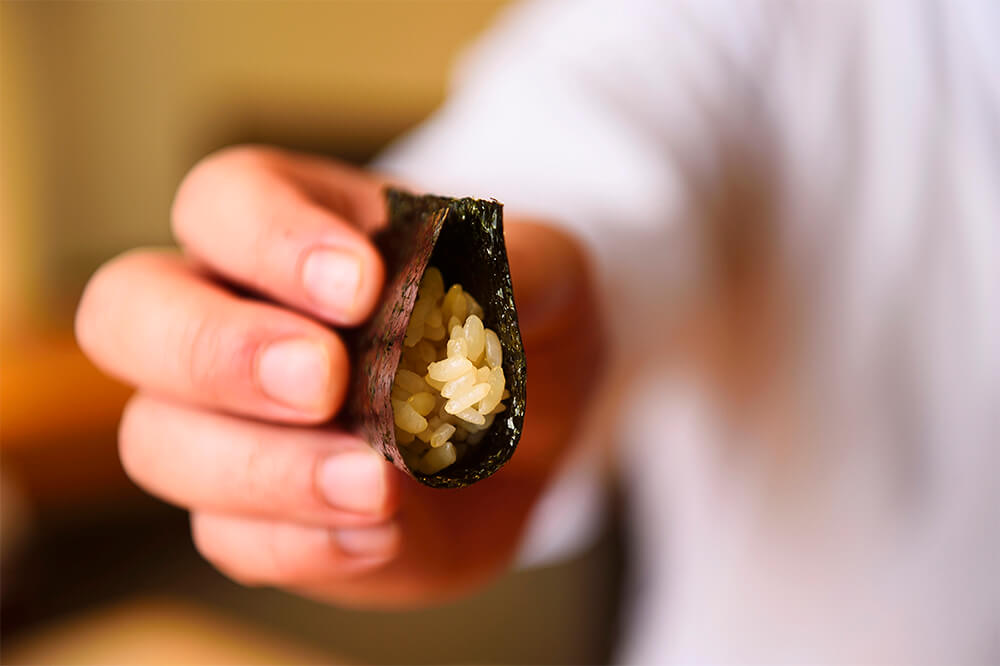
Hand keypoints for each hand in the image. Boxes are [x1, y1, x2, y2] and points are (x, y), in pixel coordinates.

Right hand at [76, 146, 601, 606]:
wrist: (529, 419)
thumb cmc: (512, 320)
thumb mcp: (546, 276)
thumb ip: (521, 270)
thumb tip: (464, 303)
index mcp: (287, 228)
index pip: (223, 202)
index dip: (270, 238)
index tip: (360, 285)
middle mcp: (229, 316)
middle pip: (129, 313)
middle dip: (219, 351)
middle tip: (325, 381)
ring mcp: (227, 422)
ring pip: (160, 440)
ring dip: (263, 468)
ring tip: (377, 485)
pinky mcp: (259, 512)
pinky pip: (229, 536)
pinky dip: (300, 542)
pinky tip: (382, 533)